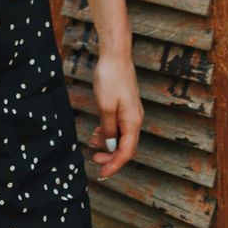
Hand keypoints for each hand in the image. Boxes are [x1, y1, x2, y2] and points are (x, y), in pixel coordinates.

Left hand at [88, 50, 143, 181]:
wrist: (116, 55)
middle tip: (94, 159)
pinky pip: (119, 125)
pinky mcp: (126, 105)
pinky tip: (98, 130)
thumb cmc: (111, 78)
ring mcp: (131, 112)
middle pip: (125, 146)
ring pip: (121, 136)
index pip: (126, 152)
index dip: (114, 165)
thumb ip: (108, 129)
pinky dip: (108, 131)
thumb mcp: (105, 107)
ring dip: (107, 143)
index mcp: (132, 122)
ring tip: (91, 142)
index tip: (102, 173)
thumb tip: (111, 146)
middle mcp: (135, 119)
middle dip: (110, 156)